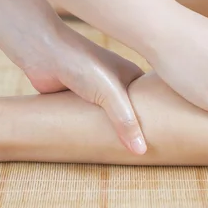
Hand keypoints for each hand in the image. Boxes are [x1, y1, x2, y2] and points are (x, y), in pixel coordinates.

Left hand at [22, 24, 146, 154]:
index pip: (150, 103)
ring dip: (110, 132)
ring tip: (121, 156)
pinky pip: (88, 119)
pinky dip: (91, 129)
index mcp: (131, 75)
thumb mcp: (110, 94)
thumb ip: (125, 122)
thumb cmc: (82, 63)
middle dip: (132, 131)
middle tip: (142, 155)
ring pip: (107, 118)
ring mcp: (95, 90)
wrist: (43, 52)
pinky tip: (96, 145)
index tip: (164, 140)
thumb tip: (140, 151)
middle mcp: (115, 82)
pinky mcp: (76, 98)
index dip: (157, 121)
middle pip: (128, 113)